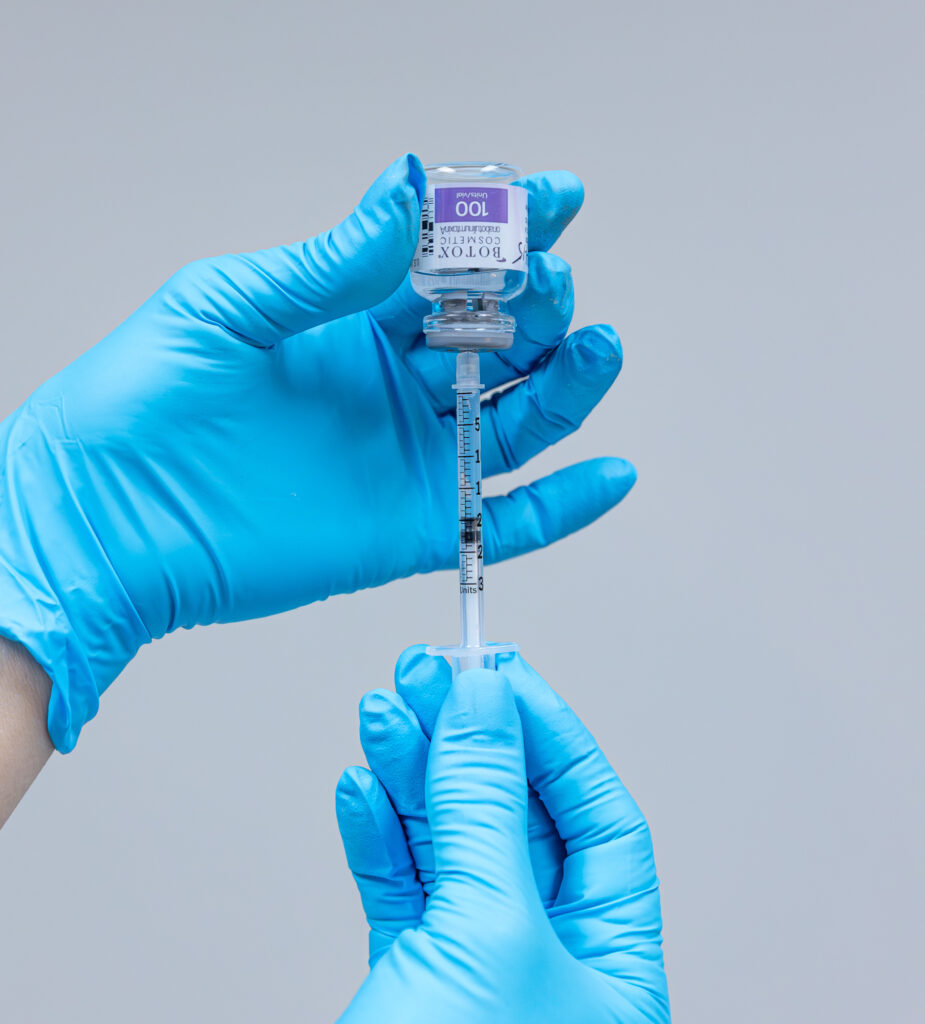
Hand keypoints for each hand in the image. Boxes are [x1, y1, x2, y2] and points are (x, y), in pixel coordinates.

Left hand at [0, 154, 633, 750]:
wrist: (109, 522)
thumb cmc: (142, 404)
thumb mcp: (228, 308)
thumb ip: (328, 264)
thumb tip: (405, 196)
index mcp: (350, 323)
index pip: (450, 268)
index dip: (507, 232)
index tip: (552, 198)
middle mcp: (391, 388)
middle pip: (499, 341)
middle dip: (539, 305)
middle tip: (552, 286)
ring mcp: (407, 458)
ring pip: (517, 420)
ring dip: (568, 386)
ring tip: (597, 347)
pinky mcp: (411, 529)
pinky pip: (504, 519)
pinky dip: (563, 506)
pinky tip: (609, 475)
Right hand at [335, 650, 669, 1022]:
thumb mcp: (491, 930)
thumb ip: (485, 810)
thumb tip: (482, 706)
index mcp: (612, 965)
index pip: (596, 816)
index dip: (549, 736)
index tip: (500, 674)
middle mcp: (551, 959)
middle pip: (512, 816)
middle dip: (463, 740)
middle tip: (426, 674)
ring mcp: (477, 962)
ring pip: (448, 840)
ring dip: (410, 772)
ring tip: (383, 712)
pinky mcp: (412, 972)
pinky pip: (400, 883)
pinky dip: (377, 833)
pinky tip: (362, 787)